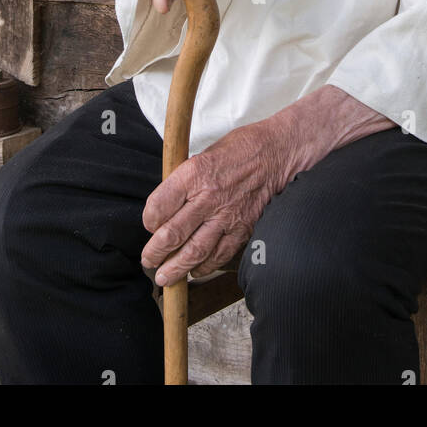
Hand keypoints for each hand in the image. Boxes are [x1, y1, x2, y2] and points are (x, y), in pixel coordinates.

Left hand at [141, 118, 291, 285]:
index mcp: (195, 173)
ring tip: (164, 277)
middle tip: (148, 260)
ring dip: (175, 269)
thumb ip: (185, 180)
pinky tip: (195, 270)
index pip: (159, 205)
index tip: (149, 224)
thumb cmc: (241, 149)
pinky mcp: (243, 229)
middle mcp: (209, 196)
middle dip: (155, 252)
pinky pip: (219, 256)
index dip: (149, 220)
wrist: (278, 153)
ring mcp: (227, 216)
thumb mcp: (204, 153)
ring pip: (194, 252)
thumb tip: (165, 205)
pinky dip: (204, 267)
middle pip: (172, 234)